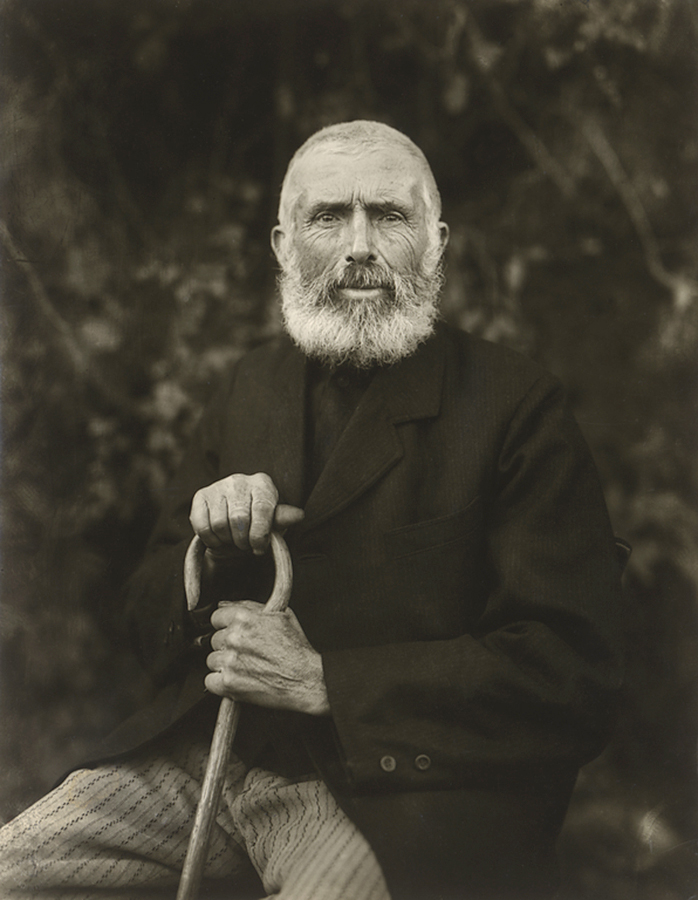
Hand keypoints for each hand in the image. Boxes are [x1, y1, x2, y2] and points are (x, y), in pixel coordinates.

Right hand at [189, 473, 303, 557]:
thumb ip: (282, 519)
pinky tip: (219, 538)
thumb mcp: (273, 523)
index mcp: (262, 483)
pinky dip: (211, 540)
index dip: (260, 534)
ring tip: (233, 539)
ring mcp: (218, 486)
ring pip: (219, 524)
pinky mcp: (200, 496)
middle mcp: (239, 480)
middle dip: (243, 540)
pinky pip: (203, 526)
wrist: (232, 526)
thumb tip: (298, 515)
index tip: (259, 548)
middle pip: (239, 519)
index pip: (262, 509)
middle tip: (245, 545)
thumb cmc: (258, 523)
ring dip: (227, 540)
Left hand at [205, 601, 329, 715]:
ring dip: (225, 666)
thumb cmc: (296, 649)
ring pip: (212, 661)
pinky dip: (221, 684)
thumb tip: (225, 604)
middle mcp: (235, 638)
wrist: (306, 678)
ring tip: (246, 668)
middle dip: (227, 647)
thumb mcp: (280, 615)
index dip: (226, 627)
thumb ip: (250, 606)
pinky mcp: (228, 682)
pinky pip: (210, 681)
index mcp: (244, 618)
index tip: (234, 634)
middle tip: (246, 654)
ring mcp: (230, 660)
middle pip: (214, 640)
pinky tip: (238, 680)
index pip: (216, 618)